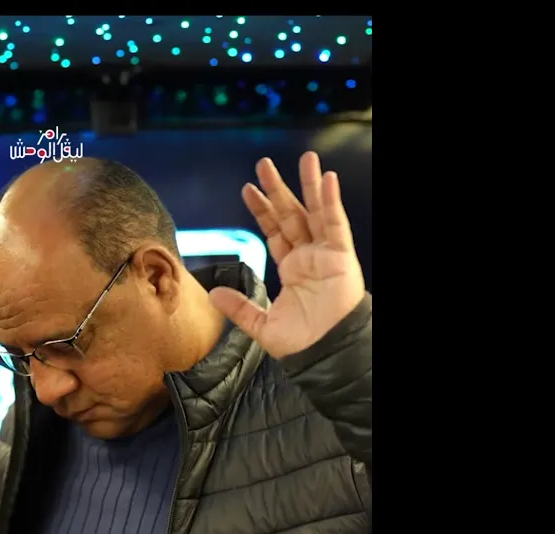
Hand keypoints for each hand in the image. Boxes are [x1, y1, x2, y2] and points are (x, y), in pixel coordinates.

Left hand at [210, 151, 366, 358]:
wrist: (324, 353)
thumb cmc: (301, 342)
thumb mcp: (262, 324)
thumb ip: (239, 307)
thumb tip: (213, 294)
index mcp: (291, 268)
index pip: (275, 231)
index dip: (262, 209)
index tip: (247, 189)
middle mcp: (309, 256)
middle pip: (292, 214)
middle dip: (278, 189)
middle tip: (263, 164)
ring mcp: (326, 254)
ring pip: (317, 212)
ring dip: (310, 184)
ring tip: (306, 158)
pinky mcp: (342, 256)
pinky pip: (337, 224)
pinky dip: (332, 202)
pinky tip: (327, 180)